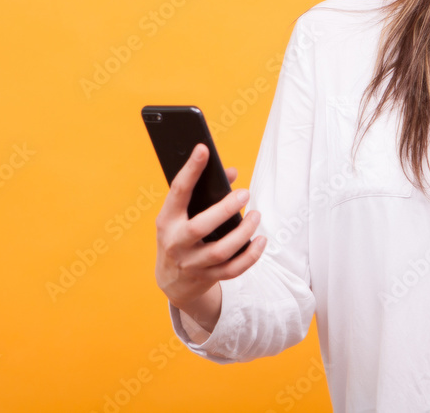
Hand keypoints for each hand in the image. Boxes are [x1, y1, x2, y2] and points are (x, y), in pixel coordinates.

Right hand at [154, 143, 266, 315]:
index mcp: (167, 220)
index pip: (178, 191)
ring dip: (243, 232)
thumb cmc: (179, 235)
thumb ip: (204, 193)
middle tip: (245, 193)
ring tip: (256, 215)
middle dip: (225, 209)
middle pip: (200, 227)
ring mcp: (192, 263)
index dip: (190, 170)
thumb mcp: (181, 215)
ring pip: (220, 251)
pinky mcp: (207, 278)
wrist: (172, 280)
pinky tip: (261, 240)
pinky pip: (233, 269)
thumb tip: (232, 173)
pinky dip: (250, 256)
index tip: (203, 149)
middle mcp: (176, 242)